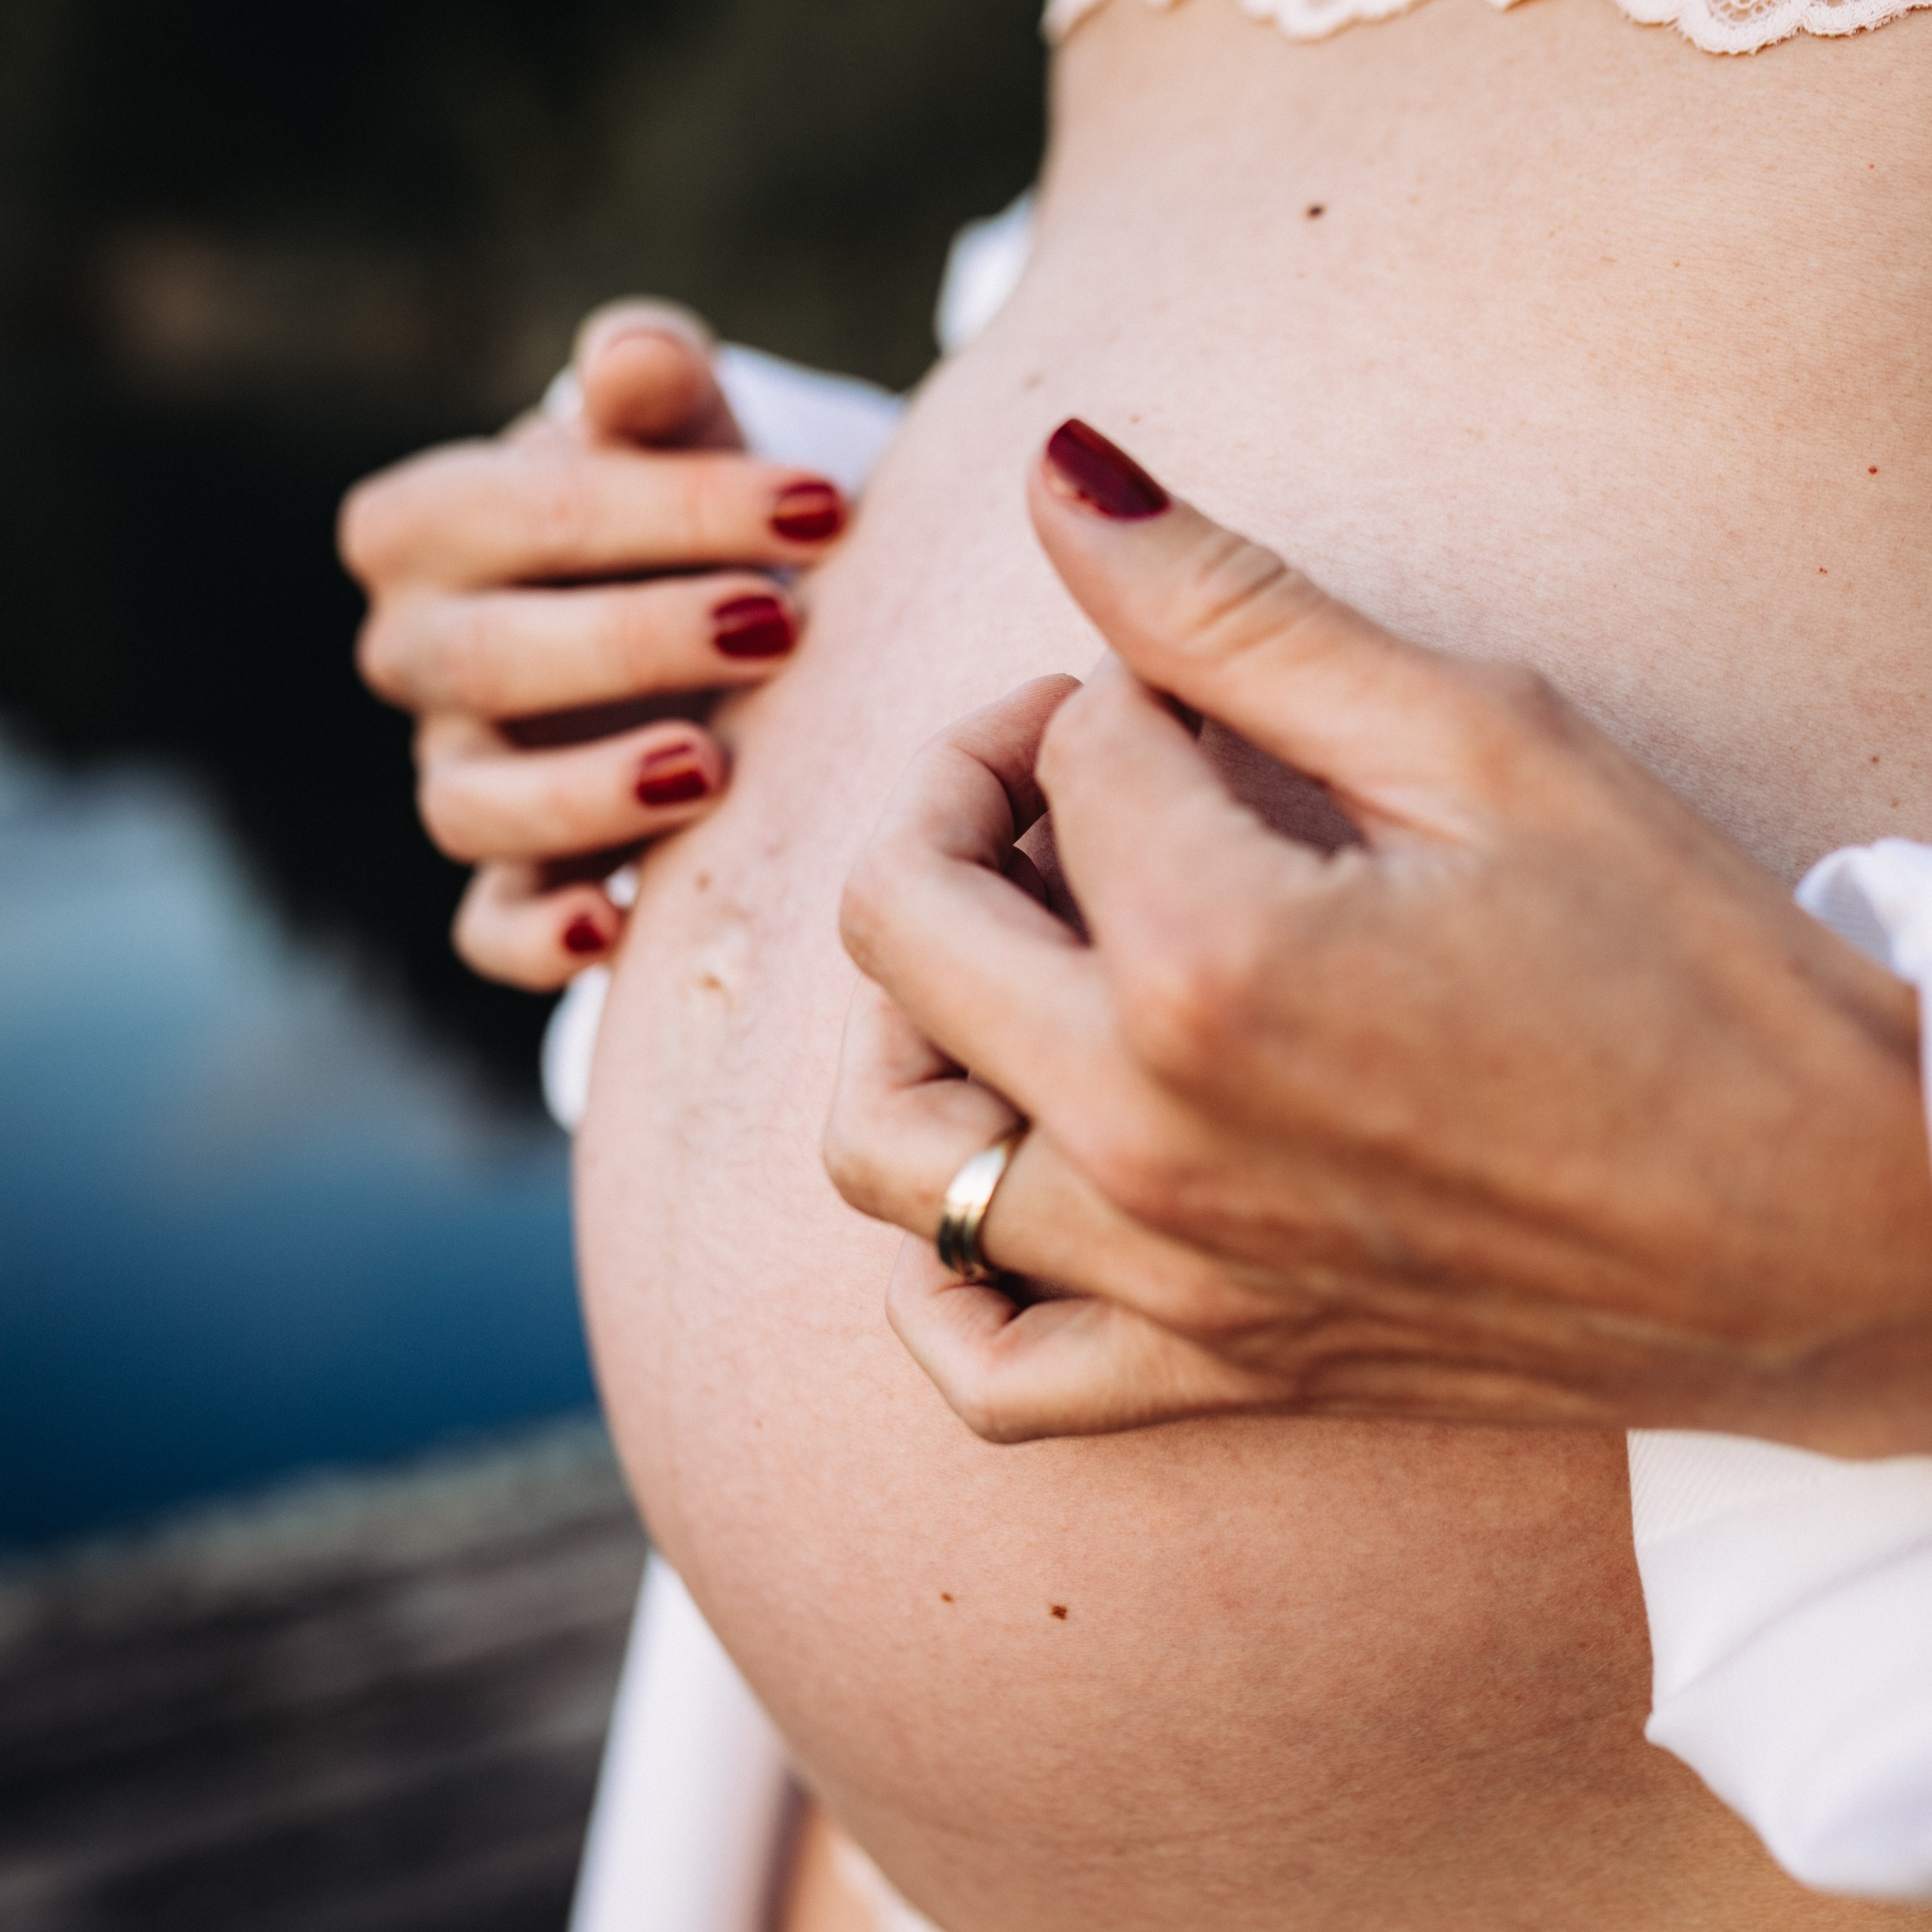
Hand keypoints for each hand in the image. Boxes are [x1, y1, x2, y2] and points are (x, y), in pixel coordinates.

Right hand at [339, 300, 848, 988]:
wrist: (695, 613)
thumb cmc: (682, 512)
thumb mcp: (682, 435)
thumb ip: (656, 394)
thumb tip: (636, 357)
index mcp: (422, 528)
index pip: (518, 513)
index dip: (670, 509)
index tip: (825, 504)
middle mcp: (416, 655)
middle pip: (487, 660)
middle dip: (634, 644)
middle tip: (779, 628)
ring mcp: (456, 774)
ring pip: (474, 804)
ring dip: (588, 794)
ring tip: (711, 770)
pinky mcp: (508, 878)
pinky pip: (486, 929)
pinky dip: (536, 937)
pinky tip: (613, 925)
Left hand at [825, 421, 1931, 1452]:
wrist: (1841, 1231)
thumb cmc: (1695, 976)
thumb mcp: (1483, 740)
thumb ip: (1235, 607)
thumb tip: (1065, 470)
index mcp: (1213, 961)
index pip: (1063, 759)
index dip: (1115, 693)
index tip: (1195, 704)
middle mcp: (1150, 1138)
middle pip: (897, 927)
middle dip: (954, 798)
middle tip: (1058, 769)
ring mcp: (1169, 1278)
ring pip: (887, 1153)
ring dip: (903, 1015)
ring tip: (1007, 951)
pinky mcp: (1213, 1369)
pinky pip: (983, 1370)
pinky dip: (944, 1275)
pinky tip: (1003, 1169)